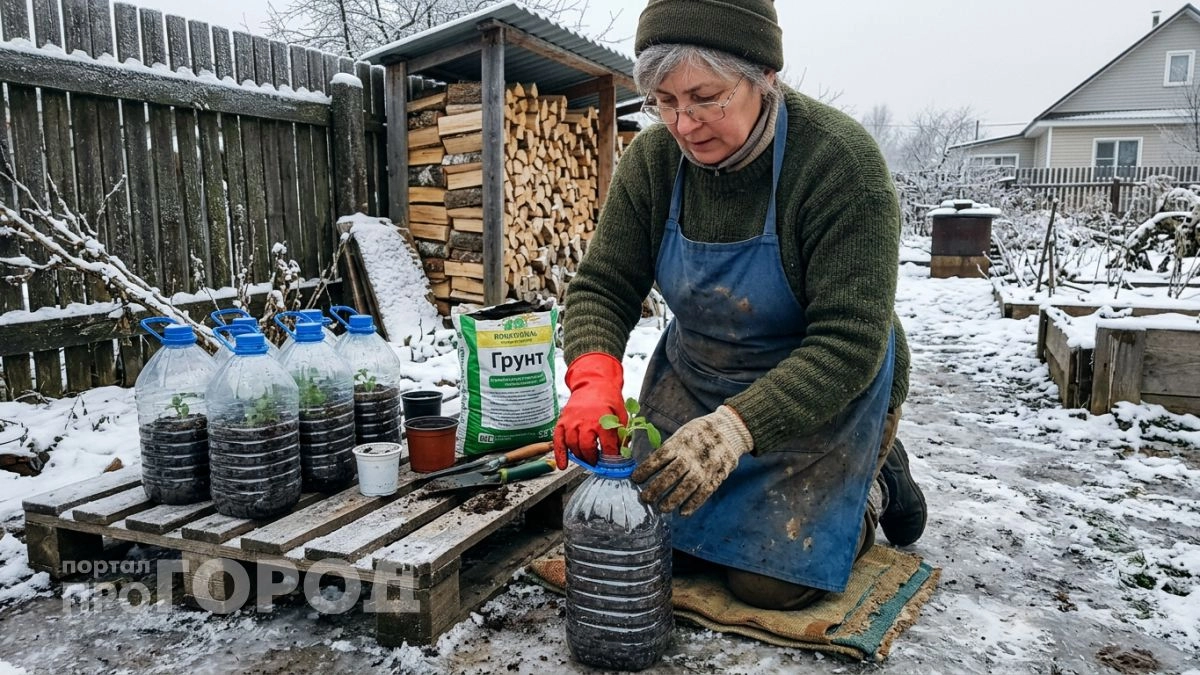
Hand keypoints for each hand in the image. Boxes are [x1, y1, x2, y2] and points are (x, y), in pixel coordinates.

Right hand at [553, 353, 625, 468]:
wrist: (593, 383)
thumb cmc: (608, 398)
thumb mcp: (621, 413)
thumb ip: (622, 432)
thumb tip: (623, 450)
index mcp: (602, 420)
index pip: (607, 446)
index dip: (611, 456)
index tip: (612, 462)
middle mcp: (585, 422)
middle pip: (587, 448)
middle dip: (593, 459)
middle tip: (597, 462)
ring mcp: (571, 422)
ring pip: (573, 446)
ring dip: (580, 457)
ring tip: (586, 459)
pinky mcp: (562, 422)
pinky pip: (558, 441)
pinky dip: (560, 455)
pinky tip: (563, 465)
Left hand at [631, 405, 752, 515]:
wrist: (729, 430)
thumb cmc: (699, 433)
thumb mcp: (683, 434)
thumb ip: (669, 450)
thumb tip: (648, 466)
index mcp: (681, 442)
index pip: (660, 457)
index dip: (646, 469)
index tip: (635, 479)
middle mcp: (692, 455)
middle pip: (672, 474)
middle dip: (656, 488)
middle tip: (645, 498)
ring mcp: (705, 467)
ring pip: (687, 486)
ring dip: (673, 499)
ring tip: (661, 508)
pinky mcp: (717, 475)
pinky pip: (704, 492)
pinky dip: (693, 503)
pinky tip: (682, 512)